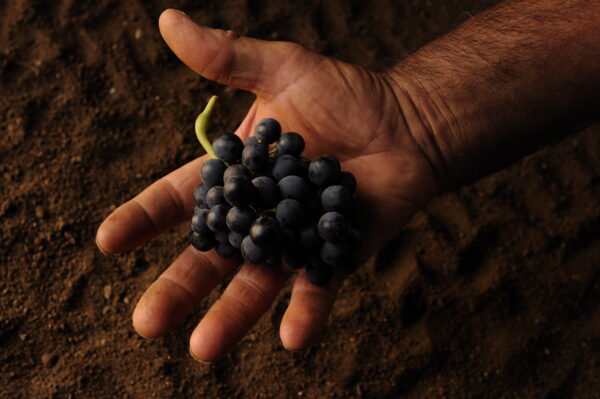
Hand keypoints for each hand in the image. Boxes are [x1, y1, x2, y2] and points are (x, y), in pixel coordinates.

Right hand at [95, 9, 439, 361]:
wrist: (408, 123)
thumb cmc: (346, 94)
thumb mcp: (282, 68)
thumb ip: (227, 57)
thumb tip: (166, 19)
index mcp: (237, 177)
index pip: (180, 201)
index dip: (143, 219)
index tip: (108, 240)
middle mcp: (258, 216)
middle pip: (209, 257)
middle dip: (177, 288)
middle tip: (144, 322)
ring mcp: (294, 241)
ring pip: (255, 283)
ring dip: (230, 317)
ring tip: (202, 350)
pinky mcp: (333, 256)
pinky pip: (316, 289)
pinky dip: (305, 312)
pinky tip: (291, 339)